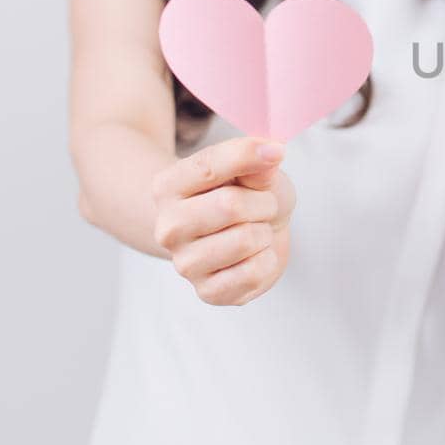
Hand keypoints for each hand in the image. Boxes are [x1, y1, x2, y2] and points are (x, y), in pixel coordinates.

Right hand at [149, 136, 295, 305]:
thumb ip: (256, 161)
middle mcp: (167, 227)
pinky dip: (267, 261)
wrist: (252, 231)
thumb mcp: (254, 167)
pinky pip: (254, 273)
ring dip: (265, 232)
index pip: (208, 166)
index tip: (277, 152)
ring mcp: (185, 264)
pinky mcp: (207, 292)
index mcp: (167, 187)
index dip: (248, 155)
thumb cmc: (250, 195)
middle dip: (262, 202)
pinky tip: (254, 256)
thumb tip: (270, 153)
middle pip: (229, 205)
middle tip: (263, 205)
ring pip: (246, 240)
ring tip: (256, 230)